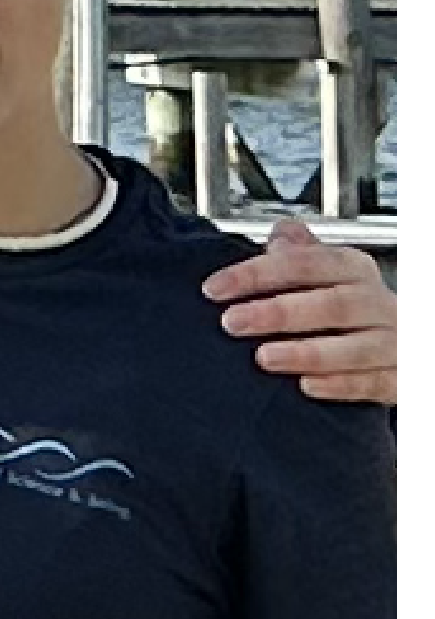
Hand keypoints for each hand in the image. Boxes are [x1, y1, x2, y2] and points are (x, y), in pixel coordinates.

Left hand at [206, 218, 393, 403]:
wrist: (403, 344)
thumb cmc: (353, 309)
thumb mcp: (330, 276)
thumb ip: (303, 257)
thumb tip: (281, 232)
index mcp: (354, 272)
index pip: (309, 263)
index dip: (261, 273)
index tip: (216, 288)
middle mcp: (376, 304)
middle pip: (334, 305)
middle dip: (280, 312)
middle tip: (233, 321)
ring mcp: (392, 342)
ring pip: (356, 346)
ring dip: (308, 352)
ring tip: (265, 357)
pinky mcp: (397, 378)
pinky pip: (373, 382)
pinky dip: (340, 384)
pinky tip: (307, 386)